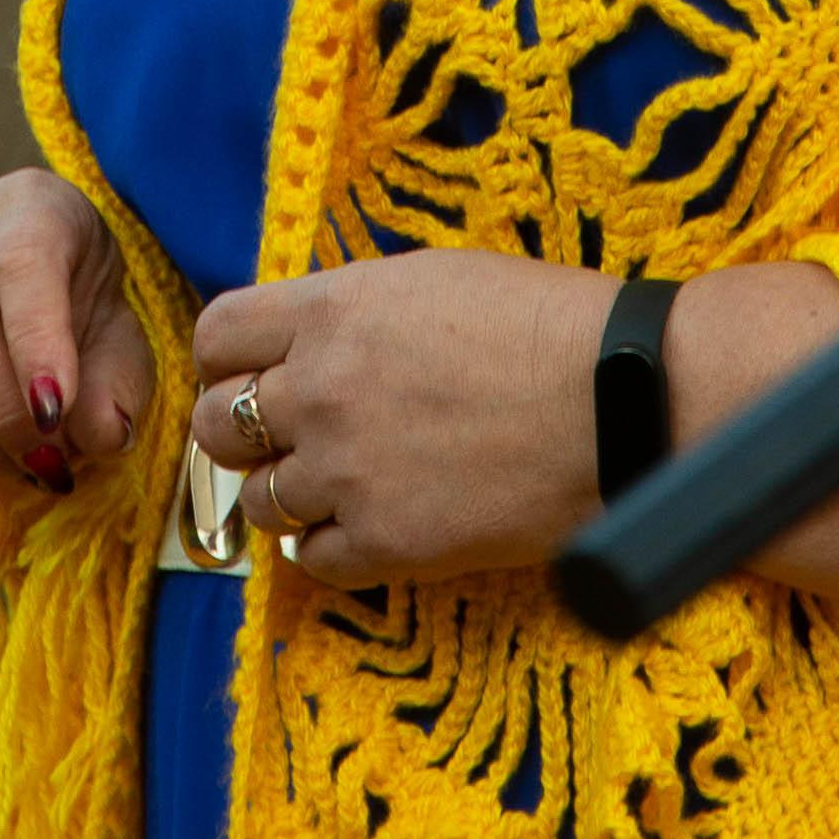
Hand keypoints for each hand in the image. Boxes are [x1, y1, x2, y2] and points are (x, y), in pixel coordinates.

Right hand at [0, 170, 154, 495]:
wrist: (42, 292)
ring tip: (22, 462)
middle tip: (46, 455)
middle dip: (1, 407)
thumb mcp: (121, 332)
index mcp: (29, 206)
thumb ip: (118, 381)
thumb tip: (99, 435)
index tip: (55, 410)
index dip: (35, 341)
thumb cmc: (84, 305)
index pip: (22, 262)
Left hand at [191, 252, 602, 581]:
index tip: (251, 373)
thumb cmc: (546, 326)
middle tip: (290, 437)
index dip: (228, 359)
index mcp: (332, 311)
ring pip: (260, 499)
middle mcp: (321, 390)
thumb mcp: (431, 280)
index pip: (216, 337)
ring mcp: (347, 471)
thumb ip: (349, 310)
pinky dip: (331, 545)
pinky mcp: (384, 542)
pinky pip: (309, 558)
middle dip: (244, 432)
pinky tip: (373, 523)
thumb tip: (302, 341)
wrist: (622, 399)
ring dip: (291, 493)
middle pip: (217, 425)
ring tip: (347, 482)